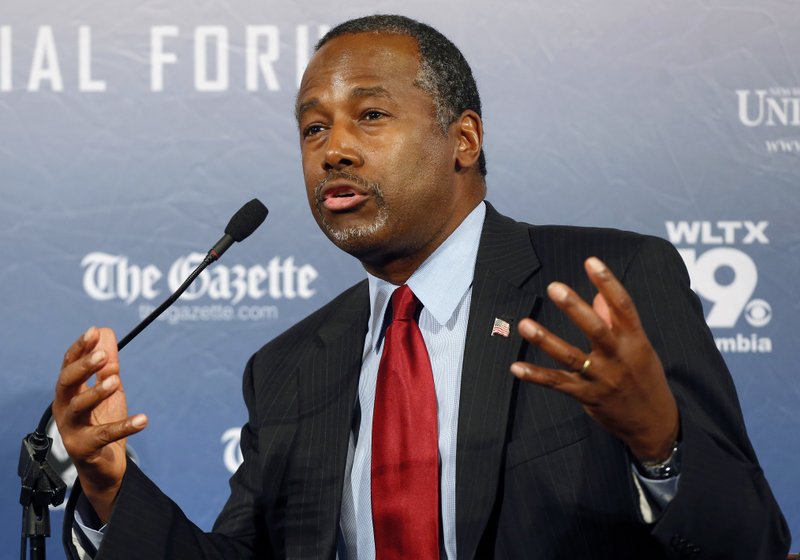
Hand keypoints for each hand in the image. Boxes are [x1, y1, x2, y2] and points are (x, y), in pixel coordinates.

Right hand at [52, 326, 147, 521]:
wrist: (103, 466)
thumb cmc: (101, 422)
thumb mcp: (108, 390)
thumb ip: (107, 365)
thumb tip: (106, 332)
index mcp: (69, 393)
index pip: (69, 365)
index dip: (80, 348)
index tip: (93, 331)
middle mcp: (64, 409)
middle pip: (66, 384)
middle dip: (83, 367)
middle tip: (103, 356)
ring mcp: (71, 430)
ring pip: (78, 409)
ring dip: (97, 393)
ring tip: (116, 380)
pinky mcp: (84, 449)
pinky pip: (104, 435)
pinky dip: (124, 426)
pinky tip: (143, 419)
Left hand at [510, 257, 678, 462]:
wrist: (654, 424)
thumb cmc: (644, 377)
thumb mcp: (639, 348)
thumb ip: (617, 322)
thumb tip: (598, 296)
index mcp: (635, 340)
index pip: (623, 306)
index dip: (608, 282)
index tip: (591, 261)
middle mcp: (618, 357)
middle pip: (596, 329)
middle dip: (574, 308)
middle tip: (554, 287)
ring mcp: (601, 378)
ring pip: (570, 357)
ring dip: (546, 340)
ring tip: (524, 324)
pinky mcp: (587, 396)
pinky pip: (557, 383)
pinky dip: (536, 376)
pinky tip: (515, 367)